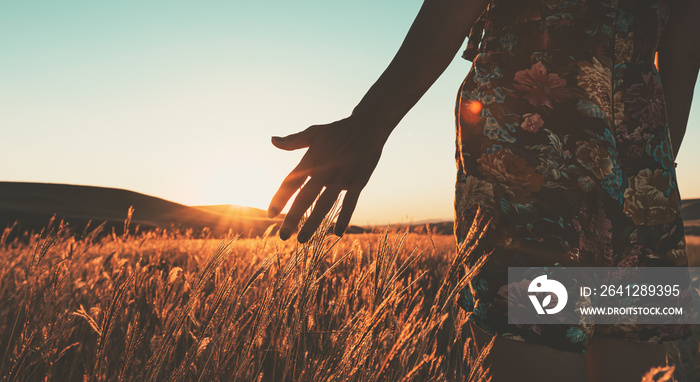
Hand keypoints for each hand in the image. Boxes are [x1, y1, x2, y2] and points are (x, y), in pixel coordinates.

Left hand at [267, 117, 385, 242]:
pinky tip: (337, 233)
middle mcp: (325, 170)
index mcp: (312, 160)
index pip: (291, 182)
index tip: (270, 214)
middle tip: (283, 236)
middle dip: (293, 217)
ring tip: (303, 240)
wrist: (368, 126)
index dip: (280, 199)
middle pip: (306, 198)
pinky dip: (344, 217)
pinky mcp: (359, 181)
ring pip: (325, 204)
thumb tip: (272, 140)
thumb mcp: (314, 132)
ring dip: (314, 223)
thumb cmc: (338, 130)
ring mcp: (342, 177)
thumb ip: (293, 141)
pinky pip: (350, 202)